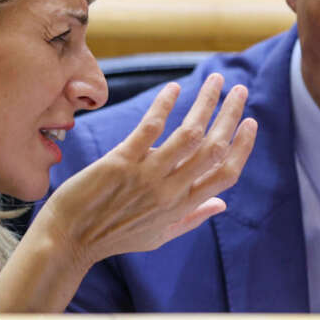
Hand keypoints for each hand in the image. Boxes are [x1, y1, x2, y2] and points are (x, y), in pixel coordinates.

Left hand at [37, 73, 257, 270]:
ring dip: (207, 103)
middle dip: (230, 115)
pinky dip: (164, 105)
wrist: (69, 239)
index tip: (250, 123)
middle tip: (239, 89)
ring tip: (215, 81)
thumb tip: (223, 204)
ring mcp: (147, 175)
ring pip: (189, 133)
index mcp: (182, 206)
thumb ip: (192, 217)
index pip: (225, 174)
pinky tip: (174, 88)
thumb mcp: (159, 236)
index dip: (242, 146)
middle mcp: (170, 191)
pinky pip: (150, 127)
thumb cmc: (112, 237)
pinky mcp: (122, 161)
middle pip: (213, 148)